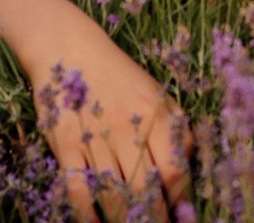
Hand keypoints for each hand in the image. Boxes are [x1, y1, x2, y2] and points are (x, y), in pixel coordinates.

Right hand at [38, 46, 187, 220]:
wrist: (69, 47)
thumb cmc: (120, 75)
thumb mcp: (157, 94)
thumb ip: (176, 130)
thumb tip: (187, 174)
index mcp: (154, 116)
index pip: (174, 170)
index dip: (180, 201)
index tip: (184, 218)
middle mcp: (126, 128)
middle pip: (146, 188)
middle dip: (155, 218)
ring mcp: (94, 137)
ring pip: (113, 194)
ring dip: (125, 219)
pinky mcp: (65, 144)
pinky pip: (78, 189)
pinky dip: (88, 215)